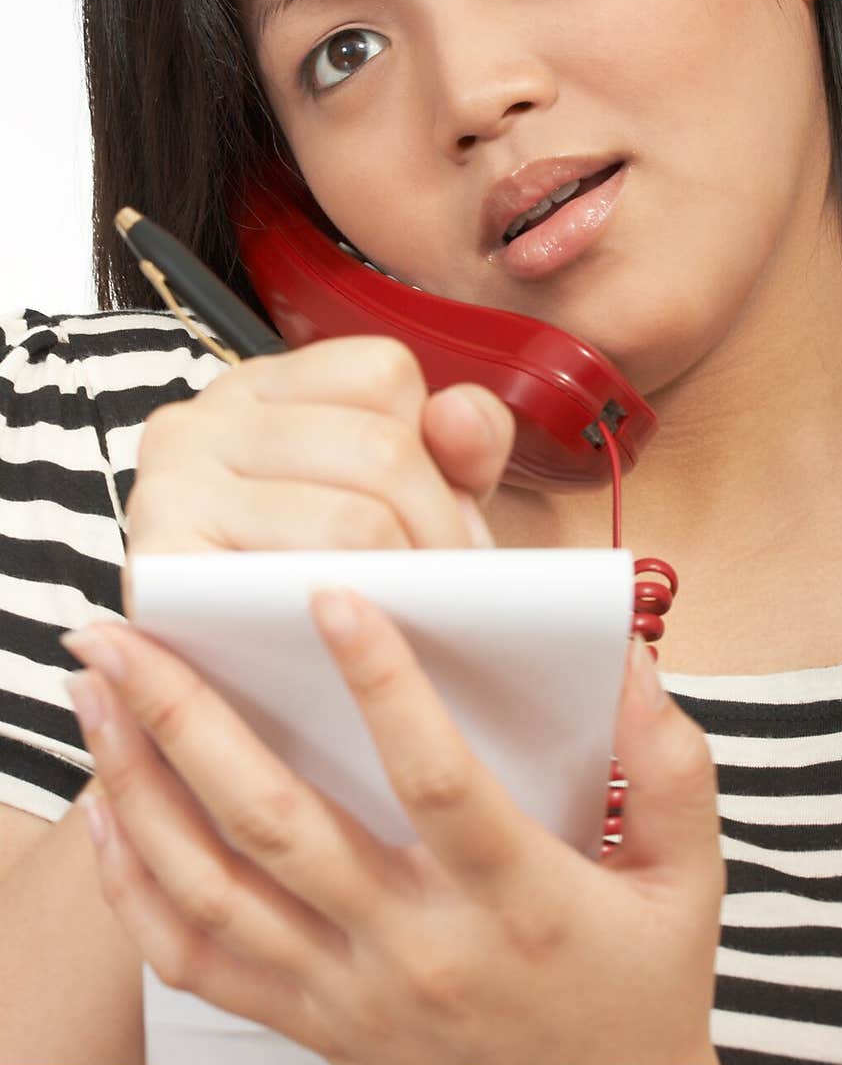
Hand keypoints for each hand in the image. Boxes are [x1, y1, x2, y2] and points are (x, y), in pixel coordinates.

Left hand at [64, 598, 722, 1064]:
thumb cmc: (640, 989)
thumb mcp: (688, 882)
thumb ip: (672, 768)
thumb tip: (630, 666)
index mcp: (516, 899)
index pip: (438, 781)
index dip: (385, 686)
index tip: (331, 597)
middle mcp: (414, 947)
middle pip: (280, 824)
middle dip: (188, 717)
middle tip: (124, 633)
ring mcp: (349, 991)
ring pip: (214, 887)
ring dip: (140, 784)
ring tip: (97, 696)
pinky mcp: (312, 1020)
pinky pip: (198, 957)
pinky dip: (137, 885)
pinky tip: (107, 811)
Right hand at [121, 337, 515, 617]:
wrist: (215, 691)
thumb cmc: (315, 578)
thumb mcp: (400, 497)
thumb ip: (457, 445)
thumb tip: (456, 415)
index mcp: (259, 389)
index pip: (384, 372)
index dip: (438, 448)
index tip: (443, 515)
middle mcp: (201, 421)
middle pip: (382, 448)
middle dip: (442, 530)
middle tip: (451, 590)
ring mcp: (170, 488)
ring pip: (355, 522)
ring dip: (410, 583)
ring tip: (413, 619)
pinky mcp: (161, 566)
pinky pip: (295, 584)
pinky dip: (348, 616)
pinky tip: (354, 634)